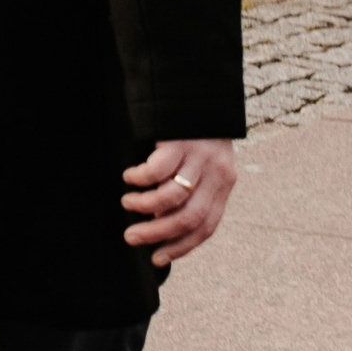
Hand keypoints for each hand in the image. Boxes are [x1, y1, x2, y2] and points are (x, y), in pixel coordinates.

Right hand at [122, 138, 237, 268]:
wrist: (199, 92)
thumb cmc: (197, 133)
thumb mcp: (205, 164)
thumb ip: (194, 191)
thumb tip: (162, 224)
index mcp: (225, 184)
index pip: (207, 226)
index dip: (182, 246)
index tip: (159, 258)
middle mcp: (216, 174)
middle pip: (189, 217)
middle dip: (157, 233)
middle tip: (131, 238)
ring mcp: (198, 157)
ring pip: (171, 197)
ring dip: (143, 205)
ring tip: (126, 203)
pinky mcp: (179, 141)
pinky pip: (156, 170)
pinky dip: (139, 178)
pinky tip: (129, 177)